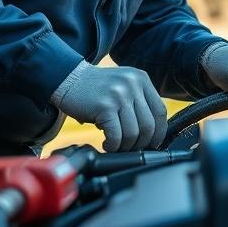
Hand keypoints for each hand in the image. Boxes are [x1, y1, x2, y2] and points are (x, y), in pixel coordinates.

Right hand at [50, 63, 167, 151]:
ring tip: (115, 146)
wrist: (67, 78)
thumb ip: (137, 101)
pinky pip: (116, 136)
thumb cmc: (94, 88)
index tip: (152, 143)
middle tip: (130, 148)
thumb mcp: (122, 86)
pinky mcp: (105, 106)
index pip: (160, 111)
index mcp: (141, 79)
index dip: (158, 132)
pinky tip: (107, 144)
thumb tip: (150, 133)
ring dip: (125, 146)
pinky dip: (113, 145)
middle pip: (149, 125)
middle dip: (141, 143)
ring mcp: (119, 94)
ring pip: (133, 133)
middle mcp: (133, 84)